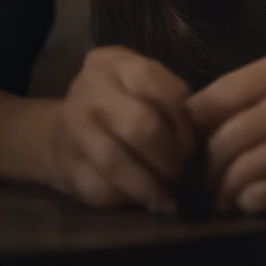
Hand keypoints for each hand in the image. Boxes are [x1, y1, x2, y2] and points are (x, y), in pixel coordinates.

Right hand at [46, 46, 198, 211]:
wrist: (64, 125)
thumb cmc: (119, 101)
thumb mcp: (140, 83)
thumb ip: (168, 99)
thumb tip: (202, 137)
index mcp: (115, 63)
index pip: (162, 89)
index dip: (185, 124)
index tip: (196, 148)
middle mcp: (91, 90)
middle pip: (140, 126)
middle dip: (169, 157)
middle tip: (183, 176)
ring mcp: (72, 128)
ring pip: (116, 163)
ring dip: (149, 186)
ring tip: (168, 200)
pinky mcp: (63, 164)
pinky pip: (98, 189)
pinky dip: (125, 199)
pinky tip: (141, 203)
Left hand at [183, 52, 265, 215]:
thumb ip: (245, 106)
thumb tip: (182, 139)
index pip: (206, 102)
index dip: (185, 138)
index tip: (185, 160)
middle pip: (219, 143)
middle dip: (203, 175)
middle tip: (203, 191)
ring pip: (240, 172)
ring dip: (225, 195)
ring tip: (227, 200)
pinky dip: (252, 205)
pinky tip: (256, 205)